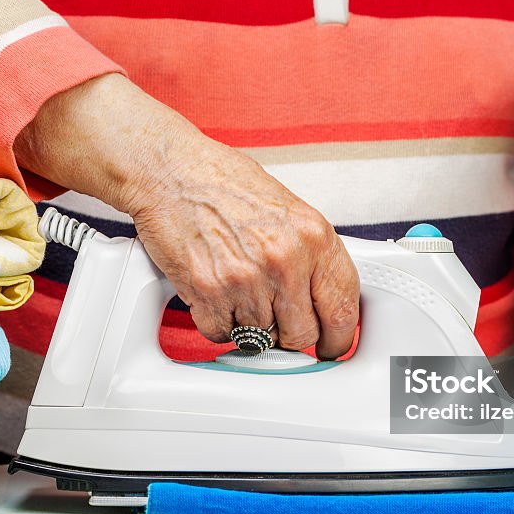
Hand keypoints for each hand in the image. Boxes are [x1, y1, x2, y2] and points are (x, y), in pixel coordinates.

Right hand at [16, 74, 359, 357]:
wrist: (170, 169)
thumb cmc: (223, 182)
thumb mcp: (287, 209)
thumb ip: (310, 255)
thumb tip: (322, 298)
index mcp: (314, 237)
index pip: (343, 307)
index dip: (339, 335)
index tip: (331, 344)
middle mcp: (284, 260)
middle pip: (302, 335)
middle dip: (290, 335)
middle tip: (278, 322)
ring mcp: (246, 279)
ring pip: (260, 340)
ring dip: (250, 327)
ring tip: (238, 291)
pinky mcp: (208, 292)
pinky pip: (221, 333)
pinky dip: (217, 323)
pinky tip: (215, 294)